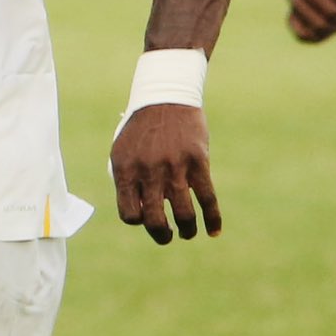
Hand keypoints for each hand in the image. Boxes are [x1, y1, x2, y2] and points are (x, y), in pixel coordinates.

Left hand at [111, 102, 222, 242]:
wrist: (165, 98)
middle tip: (168, 236)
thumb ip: (126, 181)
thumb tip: (137, 212)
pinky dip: (212, 219)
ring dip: (187, 229)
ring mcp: (174, 168)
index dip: (138, 221)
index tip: (146, 219)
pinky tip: (214, 231)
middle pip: (154, 220)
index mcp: (126, 171)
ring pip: (183, 213)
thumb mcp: (122, 152)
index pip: (129, 214)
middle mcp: (148, 172)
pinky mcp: (197, 163)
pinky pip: (207, 199)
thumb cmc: (141, 129)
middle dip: (162, 235)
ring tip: (188, 232)